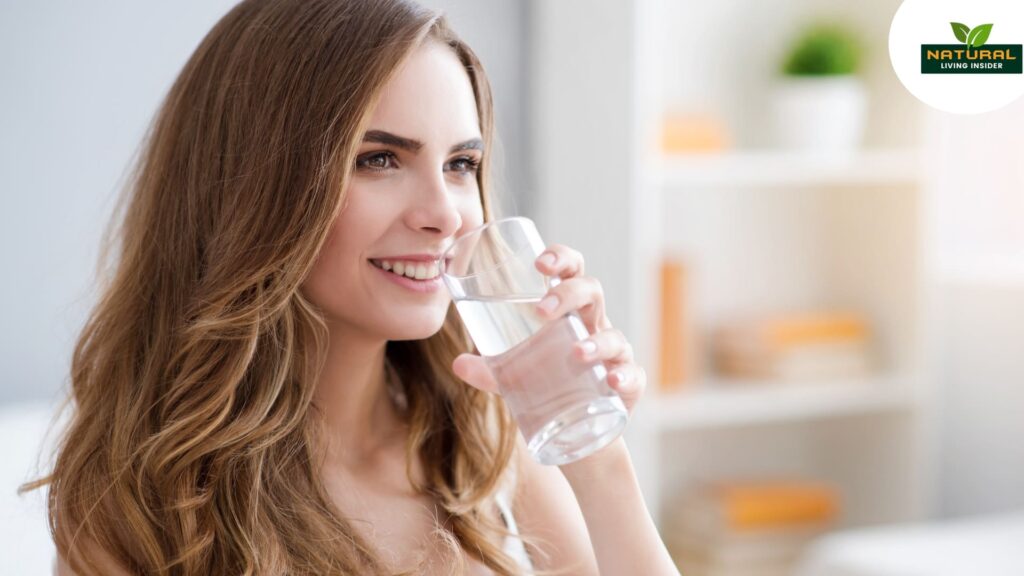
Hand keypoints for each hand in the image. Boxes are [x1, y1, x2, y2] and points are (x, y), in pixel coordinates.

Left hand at [451, 243, 647, 415]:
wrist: (577, 433)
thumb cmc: (548, 387)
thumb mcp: (513, 377)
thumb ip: (489, 370)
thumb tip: (459, 363)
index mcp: (569, 312)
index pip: (571, 271)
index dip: (561, 259)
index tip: (539, 262)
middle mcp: (594, 326)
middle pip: (592, 292)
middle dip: (570, 293)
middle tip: (543, 309)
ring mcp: (614, 356)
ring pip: (614, 336)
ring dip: (597, 341)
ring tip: (577, 354)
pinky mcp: (627, 387)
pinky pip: (633, 376)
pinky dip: (626, 376)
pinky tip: (612, 381)